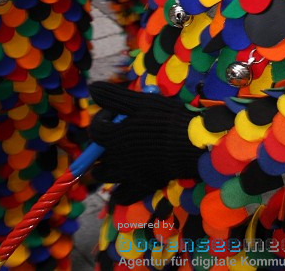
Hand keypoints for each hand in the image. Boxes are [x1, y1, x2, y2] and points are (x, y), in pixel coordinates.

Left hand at [89, 82, 202, 203]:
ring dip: (105, 166)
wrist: (191, 143)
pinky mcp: (141, 186)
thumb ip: (114, 97)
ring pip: (104, 175)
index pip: (96, 130)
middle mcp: (117, 159)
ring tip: (118, 155)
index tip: (116, 112)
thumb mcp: (141, 102)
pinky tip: (124, 180)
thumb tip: (93, 88)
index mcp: (114, 137)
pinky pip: (121, 196)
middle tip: (117, 133)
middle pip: (97, 155)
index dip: (102, 118)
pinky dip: (118, 190)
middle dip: (102, 143)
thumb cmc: (166, 118)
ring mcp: (128, 175)